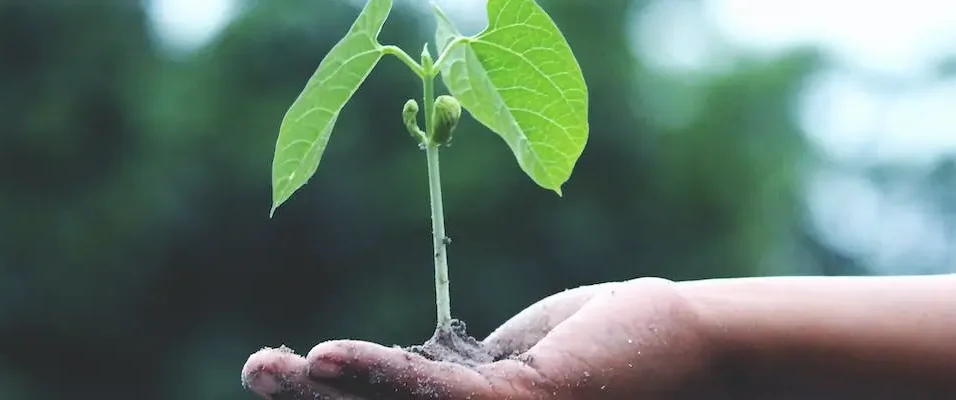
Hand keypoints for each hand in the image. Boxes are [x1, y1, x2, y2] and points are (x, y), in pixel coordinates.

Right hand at [241, 277, 726, 398]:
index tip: (292, 373)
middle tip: (256, 370)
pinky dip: (376, 374)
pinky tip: (324, 358)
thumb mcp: (519, 356)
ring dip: (322, 392)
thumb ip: (461, 371)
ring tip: (269, 368)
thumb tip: (408, 375)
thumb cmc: (619, 344)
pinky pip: (430, 393)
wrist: (699, 348)